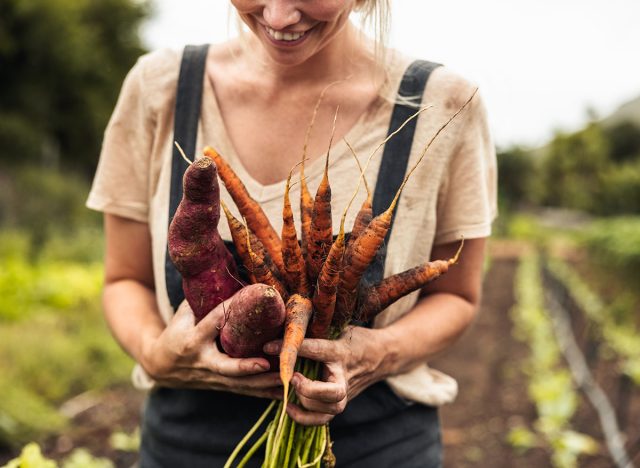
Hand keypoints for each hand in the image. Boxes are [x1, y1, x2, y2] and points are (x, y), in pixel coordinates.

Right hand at [141, 295, 282, 398]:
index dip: (228, 311)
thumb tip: (224, 273)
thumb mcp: (182, 315)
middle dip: (245, 367)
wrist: (159, 366)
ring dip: (263, 383)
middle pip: (225, 367)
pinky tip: (283, 393)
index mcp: (192, 340)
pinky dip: (263, 393)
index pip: (212, 323)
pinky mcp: (221, 386)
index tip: (248, 299)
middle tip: (266, 364)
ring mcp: (212, 377)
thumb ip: (201, 300)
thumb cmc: (175, 333)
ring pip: (240, 383)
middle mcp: (202, 361)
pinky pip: (245, 391)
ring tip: (286, 379)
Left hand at [265, 326, 390, 424]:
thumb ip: (318, 328)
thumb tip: (286, 321)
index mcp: (342, 351)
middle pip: (332, 392)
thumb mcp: (340, 327)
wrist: (382, 356)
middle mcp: (344, 375)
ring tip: (291, 386)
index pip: (318, 350)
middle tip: (293, 376)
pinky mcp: (340, 403)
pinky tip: (289, 407)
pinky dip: (304, 418)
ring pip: (328, 408)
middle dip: (309, 388)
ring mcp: (345, 393)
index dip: (293, 348)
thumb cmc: (356, 338)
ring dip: (306, 401)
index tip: (268, 346)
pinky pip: (323, 419)